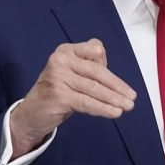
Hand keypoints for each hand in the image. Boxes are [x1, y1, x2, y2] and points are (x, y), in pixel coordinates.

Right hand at [8, 39, 135, 157]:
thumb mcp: (72, 73)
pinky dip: (103, 108)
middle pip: (97, 71)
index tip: (119, 84)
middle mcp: (60, 60)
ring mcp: (58, 77)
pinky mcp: (58, 95)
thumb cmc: (57, 92)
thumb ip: (88, 65)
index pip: (96, 51)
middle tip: (132, 97)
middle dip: (117, 86)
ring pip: (94, 88)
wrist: (32, 113)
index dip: (108, 67)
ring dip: (114, 99)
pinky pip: (87, 102)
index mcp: (66, 50)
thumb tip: (104, 57)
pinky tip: (115, 113)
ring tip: (127, 106)